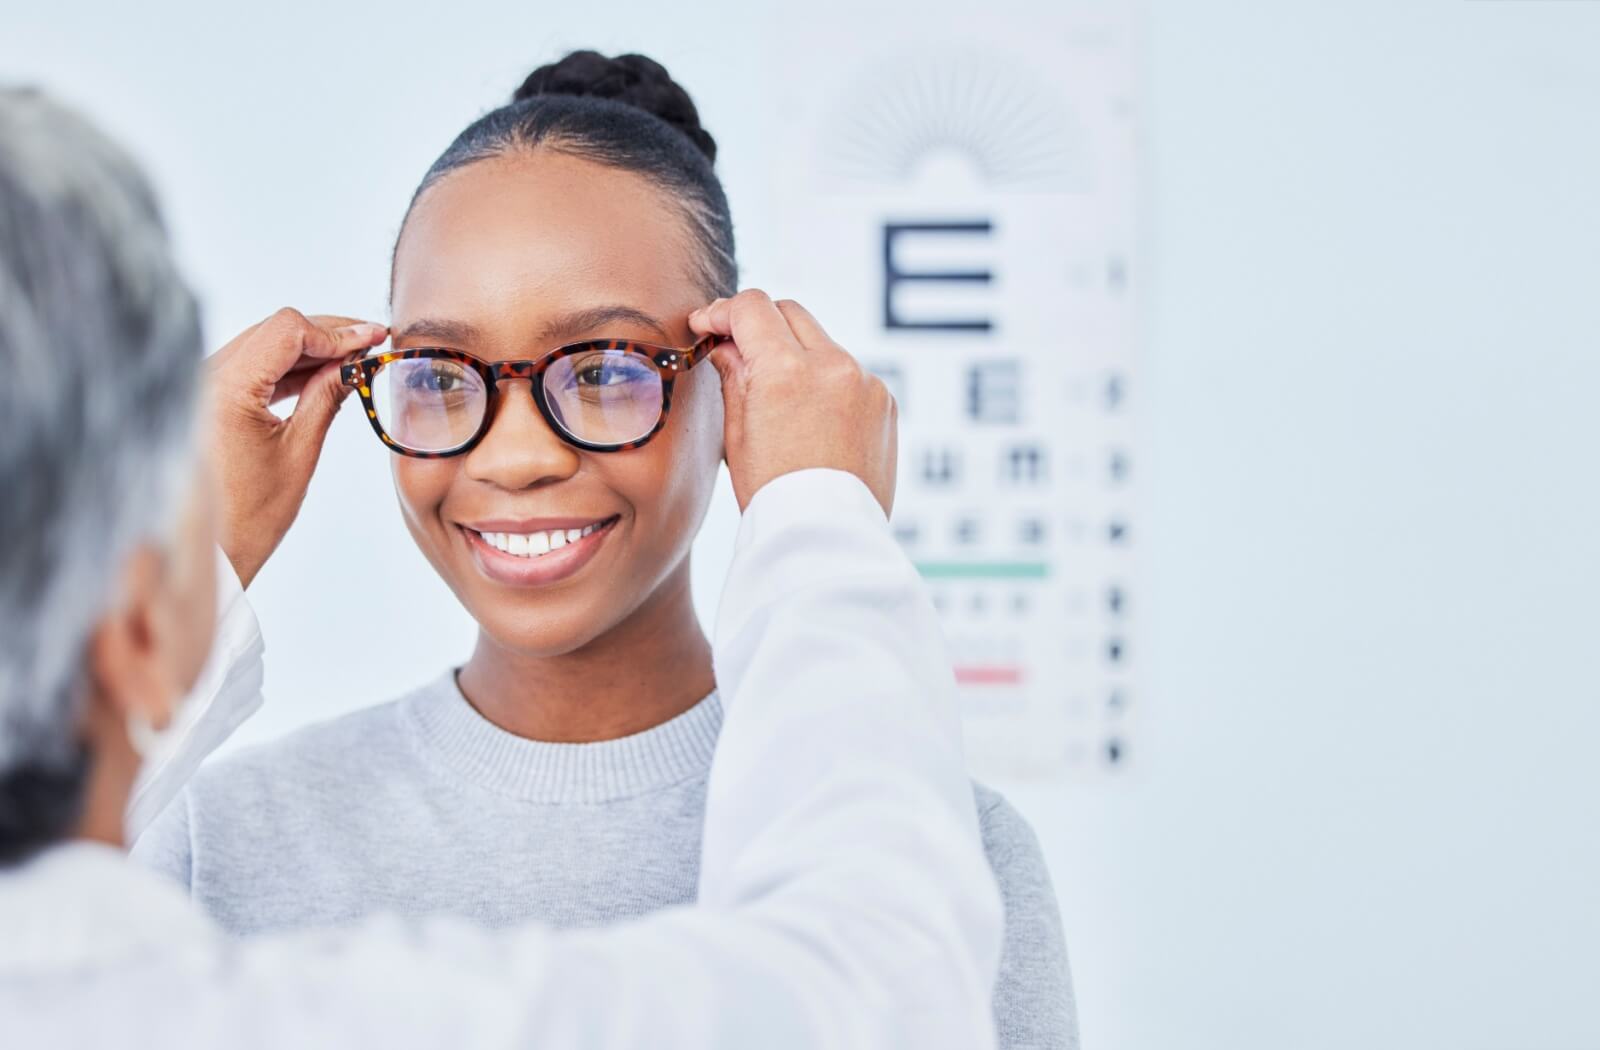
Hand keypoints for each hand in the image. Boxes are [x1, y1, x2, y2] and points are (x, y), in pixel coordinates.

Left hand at [206, 308, 387, 587]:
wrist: (207, 555)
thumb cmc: (248, 518)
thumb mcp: (299, 453)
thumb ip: (327, 397)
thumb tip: (356, 362)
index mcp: (225, 389)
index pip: (287, 331)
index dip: (336, 331)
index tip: (374, 338)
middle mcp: (203, 377)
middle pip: (274, 330)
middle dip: (326, 335)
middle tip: (371, 344)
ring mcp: (198, 385)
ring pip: (262, 343)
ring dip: (308, 349)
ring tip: (351, 360)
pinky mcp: (201, 396)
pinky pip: (248, 365)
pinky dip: (285, 366)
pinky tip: (319, 374)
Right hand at [689, 290, 896, 515]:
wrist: (827, 537)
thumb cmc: (773, 495)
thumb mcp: (738, 434)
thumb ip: (734, 376)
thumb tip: (726, 346)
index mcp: (786, 372)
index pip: (751, 309)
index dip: (721, 312)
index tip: (707, 326)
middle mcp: (832, 365)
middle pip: (789, 313)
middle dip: (759, 326)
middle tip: (737, 350)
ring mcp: (865, 381)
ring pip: (821, 342)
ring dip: (796, 354)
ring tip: (778, 396)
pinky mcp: (885, 400)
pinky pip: (849, 373)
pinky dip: (827, 382)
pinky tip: (813, 418)